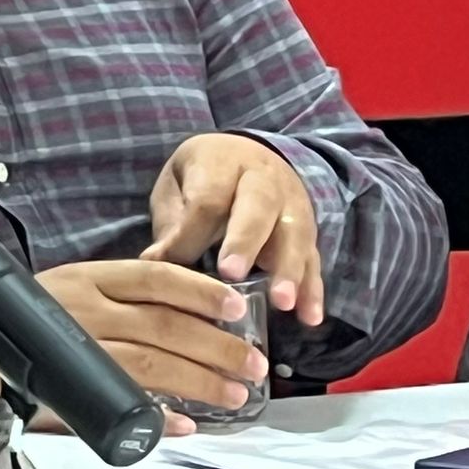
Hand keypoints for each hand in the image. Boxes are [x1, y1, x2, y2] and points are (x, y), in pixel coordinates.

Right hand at [0, 260, 266, 434]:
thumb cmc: (32, 323)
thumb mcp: (74, 292)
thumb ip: (123, 301)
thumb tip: (189, 316)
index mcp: (88, 278)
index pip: (155, 277)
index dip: (200, 291)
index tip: (235, 306)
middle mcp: (83, 306)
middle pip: (164, 324)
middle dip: (216, 346)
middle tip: (251, 363)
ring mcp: (77, 344)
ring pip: (152, 361)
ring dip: (200, 380)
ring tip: (232, 393)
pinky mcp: (67, 383)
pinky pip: (123, 399)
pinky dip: (158, 414)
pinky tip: (182, 423)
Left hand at [143, 132, 324, 323]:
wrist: (248, 151)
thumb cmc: (202, 174)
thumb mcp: (177, 184)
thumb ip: (172, 222)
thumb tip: (154, 264)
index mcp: (222, 163)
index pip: (208, 198)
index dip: (194, 233)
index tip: (178, 265)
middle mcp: (263, 179)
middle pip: (257, 208)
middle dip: (246, 242)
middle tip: (232, 274)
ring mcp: (292, 204)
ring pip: (295, 234)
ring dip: (288, 270)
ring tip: (281, 303)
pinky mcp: (308, 231)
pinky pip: (314, 258)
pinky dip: (313, 288)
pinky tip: (309, 316)